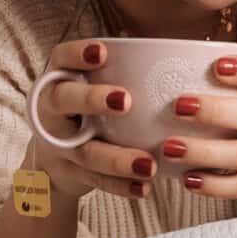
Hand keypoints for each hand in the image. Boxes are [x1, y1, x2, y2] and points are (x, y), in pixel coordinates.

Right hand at [26, 39, 154, 202]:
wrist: (53, 162)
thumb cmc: (89, 112)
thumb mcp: (93, 87)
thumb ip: (124, 72)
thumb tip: (185, 50)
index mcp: (60, 80)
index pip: (60, 58)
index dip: (78, 53)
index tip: (103, 51)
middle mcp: (51, 110)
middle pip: (63, 100)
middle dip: (92, 99)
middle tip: (125, 100)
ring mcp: (57, 145)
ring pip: (84, 151)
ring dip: (117, 158)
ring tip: (149, 163)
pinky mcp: (69, 174)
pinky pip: (95, 181)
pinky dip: (122, 186)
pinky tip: (145, 187)